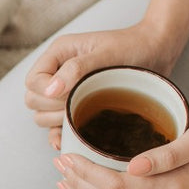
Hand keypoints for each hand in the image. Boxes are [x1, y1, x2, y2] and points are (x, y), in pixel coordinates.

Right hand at [25, 22, 175, 149]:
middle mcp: (58, 73)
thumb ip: (76, 69)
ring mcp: (66, 91)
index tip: (69, 95)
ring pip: (42, 115)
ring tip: (82, 118)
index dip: (45, 93)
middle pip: (33, 100)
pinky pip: (57, 126)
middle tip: (77, 107)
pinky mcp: (77, 107)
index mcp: (58, 54)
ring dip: (57, 122)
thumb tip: (51, 90)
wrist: (156, 52)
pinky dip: (61, 135)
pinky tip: (72, 141)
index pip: (33, 81)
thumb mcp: (106, 54)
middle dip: (51, 109)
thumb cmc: (133, 46)